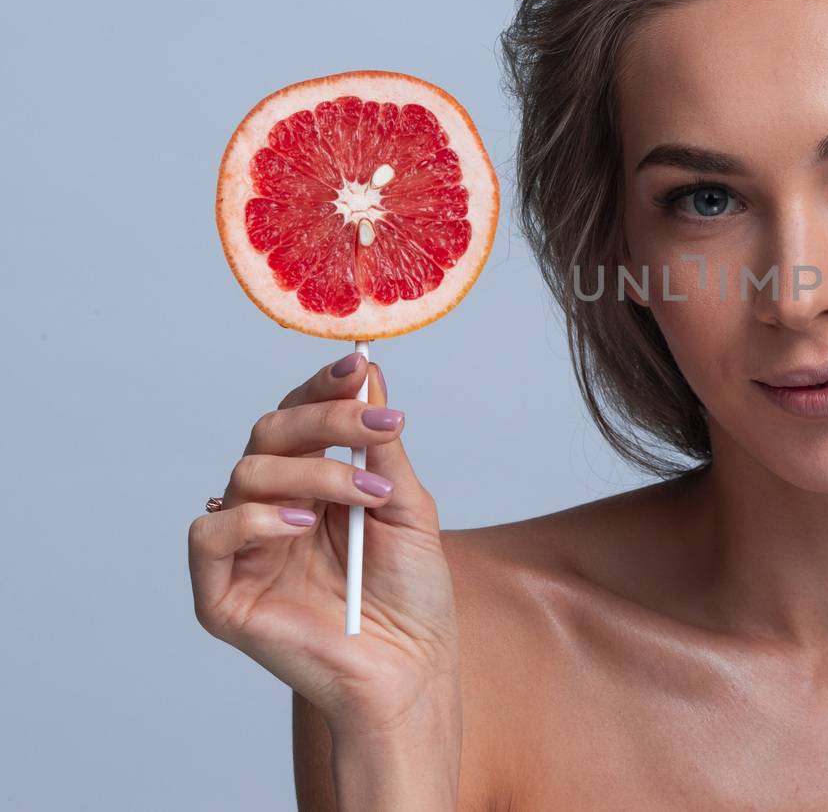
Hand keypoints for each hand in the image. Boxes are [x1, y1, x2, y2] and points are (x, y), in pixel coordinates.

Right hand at [188, 353, 461, 736]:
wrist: (411, 670)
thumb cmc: (411, 595)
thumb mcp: (405, 505)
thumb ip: (380, 444)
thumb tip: (369, 373)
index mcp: (310, 485)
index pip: (299, 419)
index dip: (323, 388)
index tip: (358, 363)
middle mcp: (271, 509)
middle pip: (269, 433)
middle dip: (326, 420)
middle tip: (378, 424)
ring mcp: (243, 550)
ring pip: (247, 474)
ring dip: (314, 472)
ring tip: (369, 495)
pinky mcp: (221, 593)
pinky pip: (210, 535)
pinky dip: (253, 518)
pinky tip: (300, 524)